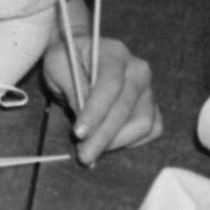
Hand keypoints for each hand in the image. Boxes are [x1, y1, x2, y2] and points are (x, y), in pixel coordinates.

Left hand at [42, 34, 162, 167]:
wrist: (80, 56)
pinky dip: (131, 141)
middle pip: (126, 108)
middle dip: (103, 136)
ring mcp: (149, 89)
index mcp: (115, 54)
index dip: (95, 112)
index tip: (78, 133)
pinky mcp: (152, 107)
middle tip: (83, 155)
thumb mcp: (57, 66)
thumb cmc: (66, 59)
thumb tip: (84, 120)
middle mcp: (138, 70)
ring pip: (142, 124)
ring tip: (90, 148)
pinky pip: (150, 130)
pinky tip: (109, 140)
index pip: (110, 85)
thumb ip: (71, 89)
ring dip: (116, 142)